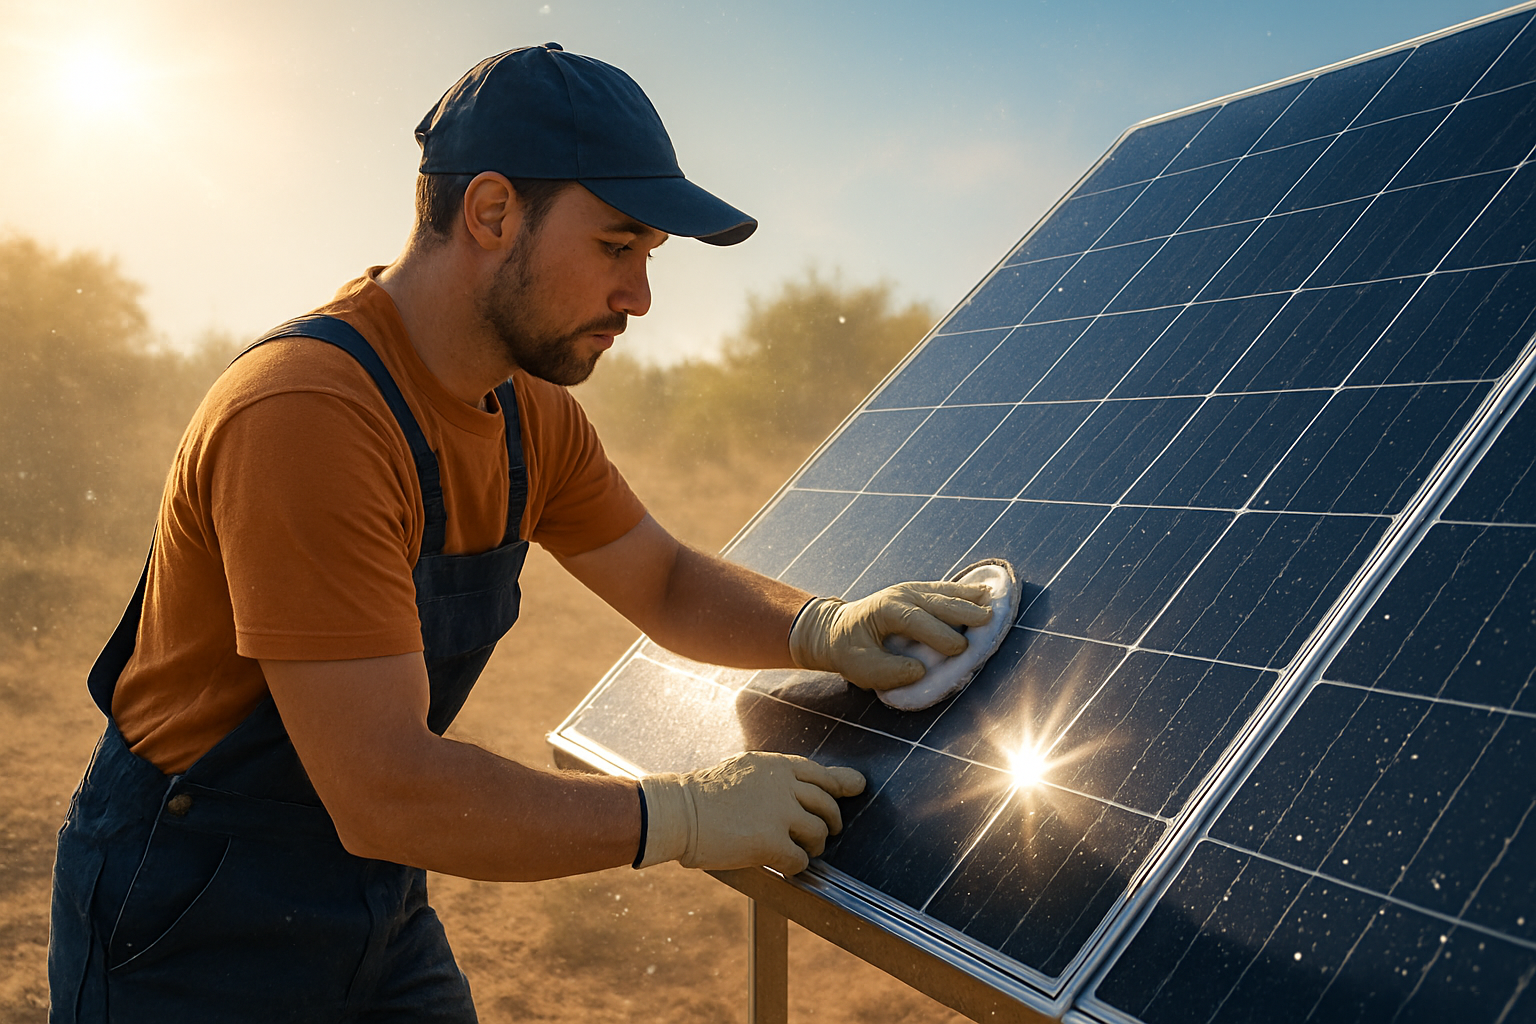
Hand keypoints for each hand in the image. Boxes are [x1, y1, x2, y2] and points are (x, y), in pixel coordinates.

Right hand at [637, 752, 865, 873]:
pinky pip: (801, 859)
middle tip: (825, 833)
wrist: (678, 812)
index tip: (854, 788)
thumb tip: (804, 785)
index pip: (820, 774)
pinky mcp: (771, 843)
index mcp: (776, 766)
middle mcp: (783, 786)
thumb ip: (777, 777)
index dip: (839, 784)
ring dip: (815, 846)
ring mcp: (779, 814)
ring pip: (818, 833)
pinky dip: (797, 865)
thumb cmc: (705, 794)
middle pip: (826, 805)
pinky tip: (785, 866)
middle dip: (831, 821)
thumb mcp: (744, 771)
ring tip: (803, 851)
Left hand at [788, 581, 992, 689]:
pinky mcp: (917, 593)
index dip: (939, 634)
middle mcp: (900, 594)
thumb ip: (888, 672)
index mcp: (885, 611)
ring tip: (993, 599)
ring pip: (944, 591)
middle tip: (989, 620)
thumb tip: (920, 670)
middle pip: (936, 601)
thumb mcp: (860, 668)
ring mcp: (909, 590)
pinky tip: (982, 591)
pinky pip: (944, 589)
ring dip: (969, 596)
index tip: (960, 649)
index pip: (916, 620)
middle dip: (963, 610)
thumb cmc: (848, 651)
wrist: (834, 629)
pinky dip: (964, 591)